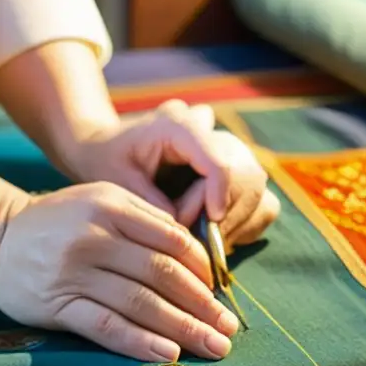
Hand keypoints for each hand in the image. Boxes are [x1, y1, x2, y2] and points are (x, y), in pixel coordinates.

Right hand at [0, 182, 240, 361]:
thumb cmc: (58, 222)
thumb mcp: (99, 201)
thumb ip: (144, 220)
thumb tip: (197, 260)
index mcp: (110, 206)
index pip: (172, 240)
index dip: (203, 270)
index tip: (219, 293)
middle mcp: (94, 236)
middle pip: (162, 274)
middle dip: (202, 305)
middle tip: (228, 328)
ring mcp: (73, 272)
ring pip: (140, 302)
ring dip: (182, 328)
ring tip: (212, 346)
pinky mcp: (56, 304)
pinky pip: (105, 325)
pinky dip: (139, 341)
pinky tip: (167, 354)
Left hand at [65, 100, 279, 246]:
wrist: (105, 148)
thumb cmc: (106, 161)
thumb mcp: (116, 182)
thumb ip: (150, 205)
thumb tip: (185, 233)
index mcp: (179, 125)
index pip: (220, 159)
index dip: (217, 197)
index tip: (207, 225)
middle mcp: (210, 132)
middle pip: (246, 175)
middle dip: (224, 215)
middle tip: (192, 239)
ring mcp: (226, 150)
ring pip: (257, 189)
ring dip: (234, 223)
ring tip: (199, 240)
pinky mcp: (235, 170)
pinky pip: (260, 200)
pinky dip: (243, 224)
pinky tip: (213, 235)